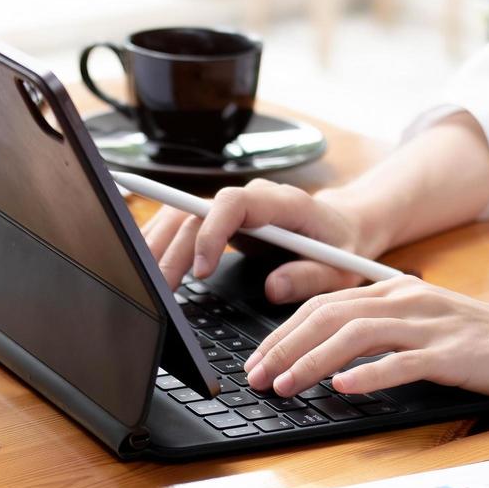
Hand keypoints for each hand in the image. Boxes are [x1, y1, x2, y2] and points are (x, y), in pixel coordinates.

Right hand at [139, 179, 376, 303]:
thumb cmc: (342, 247)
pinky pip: (183, 222)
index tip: (201, 270)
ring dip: (158, 245)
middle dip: (172, 249)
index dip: (211, 232)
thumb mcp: (340, 270)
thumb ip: (310, 277)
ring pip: (181, 214)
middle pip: (195, 211)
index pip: (233, 203)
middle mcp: (251, 197)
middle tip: (158, 289)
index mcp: (281, 202)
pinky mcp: (221, 219)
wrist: (343, 226)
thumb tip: (274, 288)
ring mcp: (233, 207)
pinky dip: (162, 242)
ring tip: (145, 282)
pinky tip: (147, 265)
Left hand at [241, 277, 488, 406]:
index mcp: (396, 293)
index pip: (323, 306)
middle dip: (283, 347)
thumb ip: (382, 334)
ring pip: (355, 334)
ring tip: (284, 385)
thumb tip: (329, 360)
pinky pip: (403, 362)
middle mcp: (408, 301)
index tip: (257, 361)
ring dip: (311, 361)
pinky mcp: (454, 354)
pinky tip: (343, 389)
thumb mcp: (426, 328)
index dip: (282, 332)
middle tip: (255, 378)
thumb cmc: (487, 346)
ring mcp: (431, 325)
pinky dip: (369, 374)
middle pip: (328, 315)